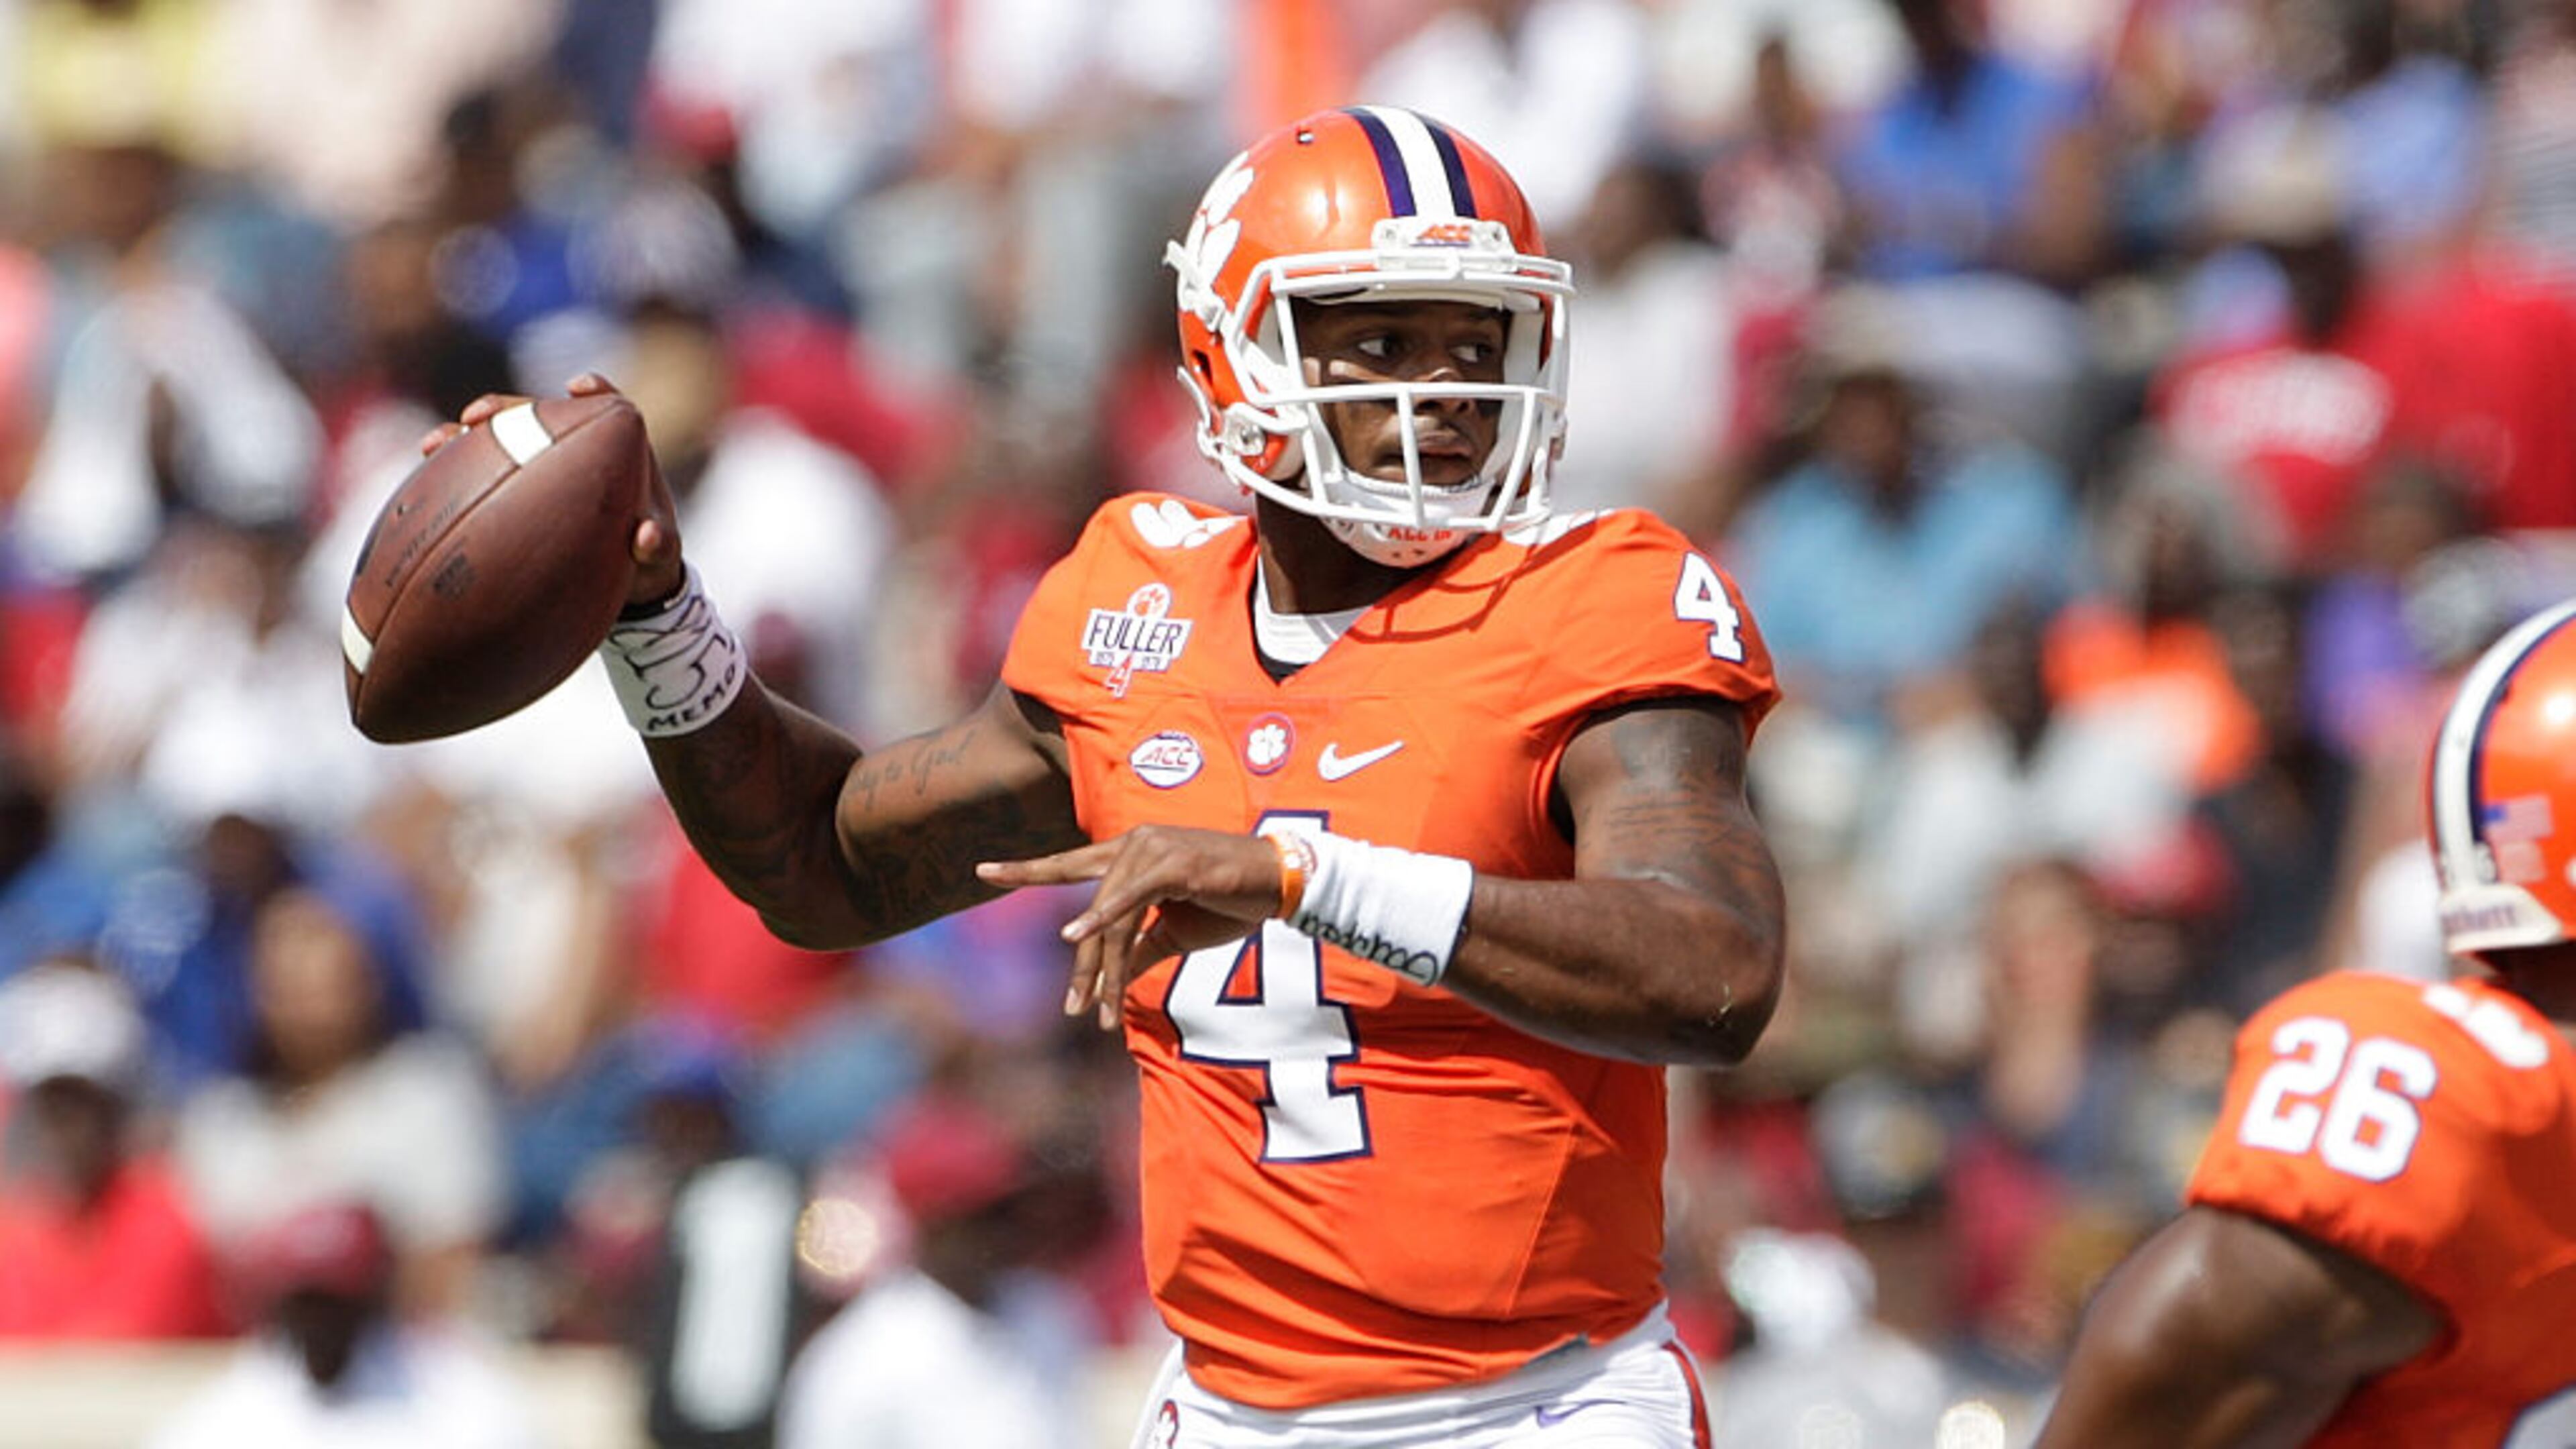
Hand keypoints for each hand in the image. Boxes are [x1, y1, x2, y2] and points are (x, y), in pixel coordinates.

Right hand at [416, 373, 683, 608]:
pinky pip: (482, 478)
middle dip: (505, 409)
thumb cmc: (647, 562)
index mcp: (618, 452)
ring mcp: (540, 469)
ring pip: (500, 441)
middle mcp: (575, 451)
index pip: (608, 406)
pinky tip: (425, 480)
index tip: (577, 387)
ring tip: (437, 442)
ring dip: (466, 437)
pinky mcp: (515, 493)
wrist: (623, 586)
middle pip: (537, 416)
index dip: (595, 392)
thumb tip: (648, 536)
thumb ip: (658, 546)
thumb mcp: (659, 558)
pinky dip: (454, 475)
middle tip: (478, 415)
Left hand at [977, 826, 1284, 1028]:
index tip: (984, 870)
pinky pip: (1132, 898)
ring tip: (1092, 1008)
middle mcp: (1133, 845)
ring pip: (1111, 917)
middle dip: (1082, 965)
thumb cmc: (1229, 901)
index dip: (1028, 869)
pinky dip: (1105, 918)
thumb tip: (1118, 975)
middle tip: (1070, 1008)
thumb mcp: (1176, 932)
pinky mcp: (1173, 864)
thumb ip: (1142, 948)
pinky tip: (1077, 936)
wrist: (1278, 884)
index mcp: (1130, 854)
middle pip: (1089, 909)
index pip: (1071, 864)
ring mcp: (1152, 851)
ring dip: (1104, 968)